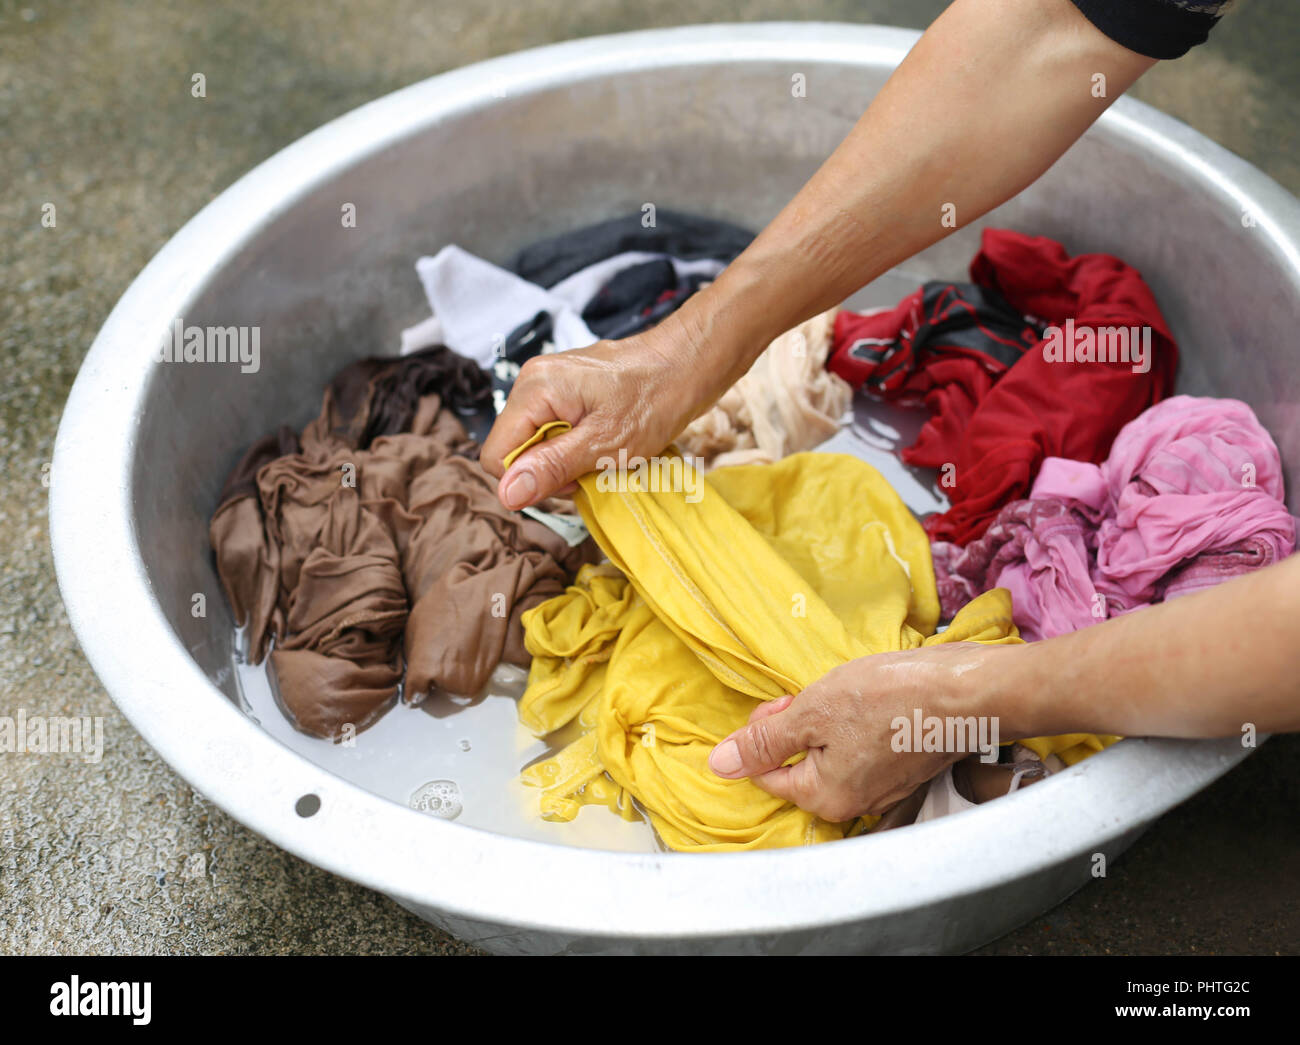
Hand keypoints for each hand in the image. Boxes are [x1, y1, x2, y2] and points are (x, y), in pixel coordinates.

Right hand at [480, 322, 708, 509]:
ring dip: (569, 458)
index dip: (529, 478)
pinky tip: (607, 439)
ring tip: (606, 450)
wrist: (691, 363)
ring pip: (538, 442)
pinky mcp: (567, 389)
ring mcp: (550, 383)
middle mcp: (533, 381)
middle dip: (552, 468)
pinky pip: (556, 430)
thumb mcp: (603, 445)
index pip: (496, 455)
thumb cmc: (656, 399)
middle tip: (596, 463)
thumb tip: (506, 494)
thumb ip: (550, 468)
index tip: (572, 476)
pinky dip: (579, 444)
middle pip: (516, 449)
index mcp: (534, 389)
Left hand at [707, 643, 1004, 821]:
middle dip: (795, 728)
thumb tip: (720, 765)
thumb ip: (765, 741)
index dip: (764, 732)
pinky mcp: (903, 771)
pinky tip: (870, 704)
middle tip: (813, 695)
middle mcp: (853, 805)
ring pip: (830, 756)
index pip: (766, 772)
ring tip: (846, 696)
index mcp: (824, 797)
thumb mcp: (812, 711)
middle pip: (799, 766)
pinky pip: (861, 753)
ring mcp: (882, 791)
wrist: (965, 692)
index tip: (782, 703)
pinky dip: (855, 728)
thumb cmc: (890, 698)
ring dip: (826, 724)